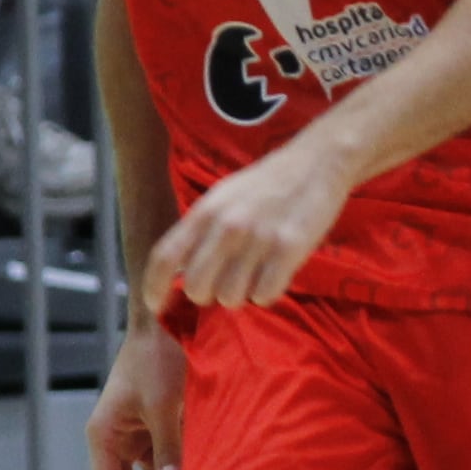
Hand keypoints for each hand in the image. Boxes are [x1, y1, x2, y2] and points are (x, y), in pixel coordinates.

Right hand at [89, 321, 187, 469]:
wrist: (169, 323)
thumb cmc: (157, 359)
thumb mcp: (163, 405)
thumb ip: (168, 446)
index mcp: (104, 434)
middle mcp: (116, 436)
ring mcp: (137, 431)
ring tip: (198, 468)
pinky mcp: (157, 423)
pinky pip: (168, 452)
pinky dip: (182, 458)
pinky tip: (201, 454)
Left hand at [144, 136, 352, 308]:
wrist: (317, 162)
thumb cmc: (266, 184)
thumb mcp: (222, 199)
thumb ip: (200, 231)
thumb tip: (179, 272)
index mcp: (205, 212)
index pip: (164, 258)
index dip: (153, 288)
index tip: (156, 307)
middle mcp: (226, 227)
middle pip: (196, 288)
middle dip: (208, 295)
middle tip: (224, 285)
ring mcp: (257, 239)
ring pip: (231, 297)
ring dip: (242, 295)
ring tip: (256, 275)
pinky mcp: (288, 250)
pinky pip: (265, 295)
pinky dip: (268, 293)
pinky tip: (275, 275)